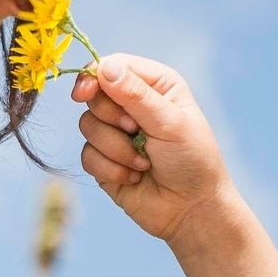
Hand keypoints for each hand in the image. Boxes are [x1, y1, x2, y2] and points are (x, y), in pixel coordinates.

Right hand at [74, 55, 234, 246]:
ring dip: (116, 149)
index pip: (111, 66)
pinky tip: (135, 178)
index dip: (93, 77)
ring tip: (144, 164)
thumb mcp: (170, 123)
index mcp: (154, 84)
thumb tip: (103, 68)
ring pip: (87, 126)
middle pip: (93, 95)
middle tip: (136, 131)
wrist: (193, 210)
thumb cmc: (193, 161)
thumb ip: (136, 95)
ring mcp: (116, 133)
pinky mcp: (105, 161)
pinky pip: (87, 156)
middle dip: (112, 118)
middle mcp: (132, 104)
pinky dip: (111, 169)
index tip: (84, 94)